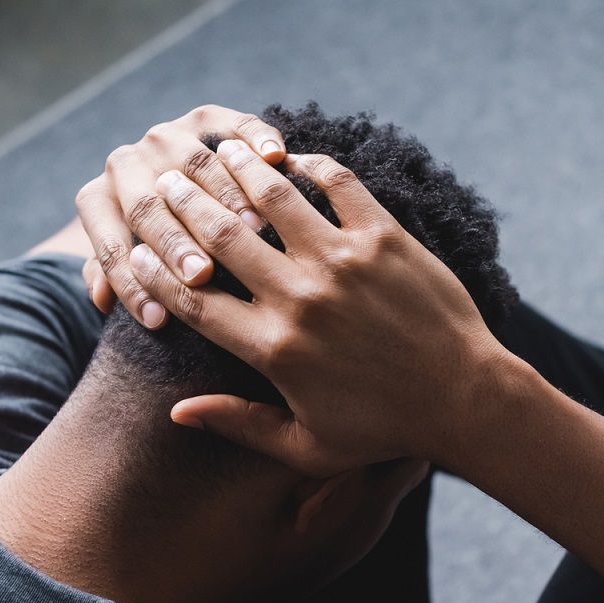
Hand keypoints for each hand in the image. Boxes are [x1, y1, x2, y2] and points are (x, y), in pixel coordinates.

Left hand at [76, 105, 287, 327]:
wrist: (168, 187)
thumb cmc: (155, 250)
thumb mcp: (129, 268)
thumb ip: (114, 281)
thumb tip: (101, 300)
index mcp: (100, 200)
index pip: (111, 246)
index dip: (132, 286)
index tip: (161, 322)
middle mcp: (127, 161)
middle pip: (147, 204)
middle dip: (174, 243)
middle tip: (200, 274)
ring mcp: (168, 136)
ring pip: (195, 165)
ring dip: (223, 198)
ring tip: (251, 233)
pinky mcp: (208, 120)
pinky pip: (234, 124)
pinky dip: (255, 138)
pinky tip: (276, 158)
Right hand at [145, 141, 517, 475]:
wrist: (466, 399)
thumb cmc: (385, 430)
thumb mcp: (308, 448)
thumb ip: (240, 424)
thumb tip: (176, 411)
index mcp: (275, 350)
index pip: (194, 299)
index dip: (155, 272)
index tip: (136, 252)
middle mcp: (302, 299)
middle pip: (219, 237)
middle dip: (181, 206)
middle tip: (163, 185)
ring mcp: (344, 262)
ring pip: (271, 195)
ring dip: (235, 169)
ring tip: (215, 153)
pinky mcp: (384, 238)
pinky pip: (336, 182)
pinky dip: (307, 163)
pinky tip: (288, 157)